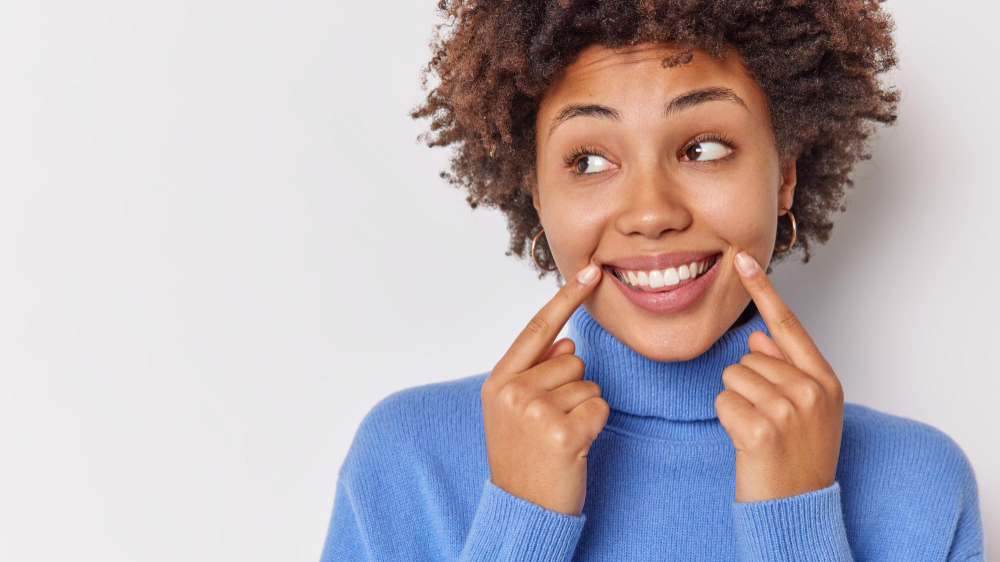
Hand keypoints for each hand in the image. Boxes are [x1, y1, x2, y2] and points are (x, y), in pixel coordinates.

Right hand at [481, 261, 608, 516]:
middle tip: (551, 424)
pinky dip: (595, 425)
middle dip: (572, 387)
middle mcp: (512, 391)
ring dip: (584, 408)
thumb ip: (536, 373)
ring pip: (588, 383)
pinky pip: (599, 406)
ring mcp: (535, 411)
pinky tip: (574, 446)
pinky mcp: (562, 432)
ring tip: (560, 436)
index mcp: (498, 381)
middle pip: (572, 359)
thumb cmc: (523, 458)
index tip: (590, 271)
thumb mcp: (515, 412)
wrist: (521, 510)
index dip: (565, 298)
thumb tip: (568, 342)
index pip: (537, 328)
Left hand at [716, 250, 844, 502]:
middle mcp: (812, 390)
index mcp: (825, 381)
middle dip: (746, 387)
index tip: (742, 259)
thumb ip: (785, 371)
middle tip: (766, 422)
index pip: (788, 326)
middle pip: (748, 358)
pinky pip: (722, 401)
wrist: (797, 510)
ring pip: (731, 377)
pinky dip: (726, 420)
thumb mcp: (805, 412)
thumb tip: (757, 338)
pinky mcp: (762, 428)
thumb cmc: (797, 459)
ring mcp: (789, 409)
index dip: (764, 291)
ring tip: (758, 432)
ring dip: (735, 404)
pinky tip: (747, 443)